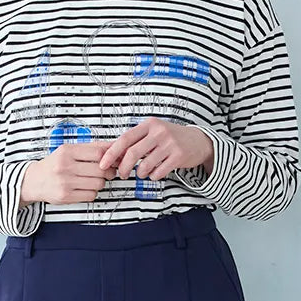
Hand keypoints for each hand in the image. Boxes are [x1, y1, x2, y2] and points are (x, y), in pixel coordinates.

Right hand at [20, 139, 117, 204]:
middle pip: (101, 170)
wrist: (33, 181)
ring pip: (98, 184)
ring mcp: (65, 182)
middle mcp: (65, 165)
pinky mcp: (66, 196)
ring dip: (100, 183)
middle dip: (107, 172)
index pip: (98, 153)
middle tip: (105, 172)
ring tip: (92, 180)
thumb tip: (114, 145)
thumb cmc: (54, 165)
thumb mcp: (68, 151)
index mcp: (67, 151)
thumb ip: (90, 148)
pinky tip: (84, 188)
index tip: (111, 161)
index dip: (109, 158)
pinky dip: (92, 193)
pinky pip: (91, 195)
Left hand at [97, 119, 212, 180]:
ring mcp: (170, 144)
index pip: (125, 139)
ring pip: (144, 166)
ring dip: (140, 174)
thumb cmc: (169, 138)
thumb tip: (111, 155)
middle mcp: (159, 132)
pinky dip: (153, 176)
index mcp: (149, 124)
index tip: (103, 164)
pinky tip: (156, 172)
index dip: (111, 153)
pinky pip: (158, 173)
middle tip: (122, 175)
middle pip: (132, 154)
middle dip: (123, 168)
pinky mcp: (178, 156)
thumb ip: (134, 141)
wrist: (197, 141)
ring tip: (142, 172)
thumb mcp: (152, 133)